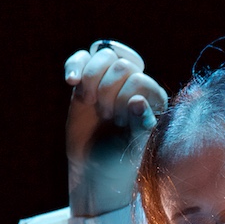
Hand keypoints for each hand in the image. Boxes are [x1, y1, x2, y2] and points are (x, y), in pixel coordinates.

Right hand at [63, 40, 167, 216]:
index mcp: (153, 98)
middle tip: (107, 117)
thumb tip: (138, 100)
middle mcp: (135, 84)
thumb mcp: (133, 146)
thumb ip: (140, 124)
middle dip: (108, 91)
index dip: (124, 99)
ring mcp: (110, 80)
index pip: (139, 80)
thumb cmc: (120, 159)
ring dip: (92, 79)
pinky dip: (74, 66)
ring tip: (90, 103)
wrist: (94, 167)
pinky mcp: (87, 81)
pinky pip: (82, 58)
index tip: (118, 123)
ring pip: (103, 55)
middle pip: (121, 65)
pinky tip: (71, 83)